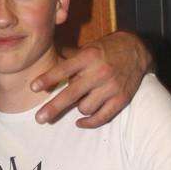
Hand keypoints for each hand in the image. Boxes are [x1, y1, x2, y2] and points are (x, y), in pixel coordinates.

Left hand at [31, 30, 151, 127]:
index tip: (33, 87)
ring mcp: (111, 87)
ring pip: (84, 107)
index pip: (64, 69)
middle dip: (53, 107)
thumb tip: (46, 59)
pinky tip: (80, 121)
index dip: (48, 78)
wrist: (137, 51)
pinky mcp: (121, 99)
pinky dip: (89, 122)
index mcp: (89, 56)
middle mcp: (99, 72)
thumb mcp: (88, 47)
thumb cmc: (106, 49)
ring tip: (80, 101)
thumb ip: (70, 57)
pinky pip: (101, 117)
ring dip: (78, 107)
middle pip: (72, 94)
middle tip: (39, 118)